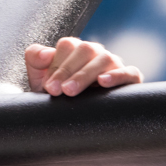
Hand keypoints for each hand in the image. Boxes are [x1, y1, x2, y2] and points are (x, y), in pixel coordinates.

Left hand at [24, 37, 141, 95]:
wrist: (72, 120)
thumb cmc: (57, 95)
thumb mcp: (40, 77)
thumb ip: (35, 58)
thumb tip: (47, 53)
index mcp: (75, 49)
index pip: (68, 45)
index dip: (56, 65)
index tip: (48, 87)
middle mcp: (95, 53)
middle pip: (86, 49)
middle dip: (68, 70)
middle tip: (57, 91)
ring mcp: (114, 64)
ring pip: (106, 59)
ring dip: (86, 74)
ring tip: (71, 91)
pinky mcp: (130, 79)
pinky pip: (130, 72)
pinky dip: (118, 75)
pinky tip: (103, 83)